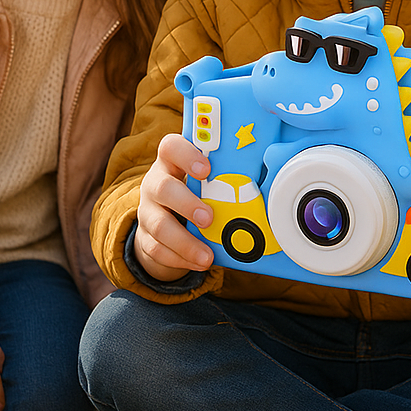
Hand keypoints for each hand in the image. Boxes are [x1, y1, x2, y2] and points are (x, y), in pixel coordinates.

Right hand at [134, 133, 215, 281]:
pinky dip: (179, 258)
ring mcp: (147, 210)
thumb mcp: (206, 179)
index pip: (171, 147)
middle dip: (186, 204)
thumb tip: (266, 178)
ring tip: (207, 256)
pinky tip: (198, 263)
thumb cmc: (197, 191)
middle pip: (162, 188)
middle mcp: (155, 182)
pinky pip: (156, 249)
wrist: (167, 219)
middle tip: (209, 218)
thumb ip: (224, 174)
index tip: (207, 169)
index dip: (187, 156)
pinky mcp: (144, 236)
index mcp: (172, 161)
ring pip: (158, 224)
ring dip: (184, 242)